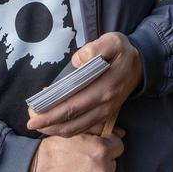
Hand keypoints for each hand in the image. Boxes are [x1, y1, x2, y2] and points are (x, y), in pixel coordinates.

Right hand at [25, 132, 124, 171]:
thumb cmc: (51, 152)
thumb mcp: (73, 133)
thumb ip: (99, 129)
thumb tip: (121, 133)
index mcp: (101, 151)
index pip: (118, 147)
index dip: (106, 147)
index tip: (95, 150)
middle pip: (111, 166)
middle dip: (100, 164)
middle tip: (81, 164)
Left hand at [27, 32, 141, 137]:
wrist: (142, 64)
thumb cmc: (123, 51)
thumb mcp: (113, 41)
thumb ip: (95, 49)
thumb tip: (77, 62)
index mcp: (105, 87)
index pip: (73, 104)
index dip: (52, 111)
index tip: (33, 113)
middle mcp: (105, 104)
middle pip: (72, 120)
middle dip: (48, 123)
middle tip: (30, 122)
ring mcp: (106, 112)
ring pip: (78, 128)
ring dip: (57, 130)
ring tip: (39, 126)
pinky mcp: (106, 114)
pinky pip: (85, 127)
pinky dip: (68, 130)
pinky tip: (55, 127)